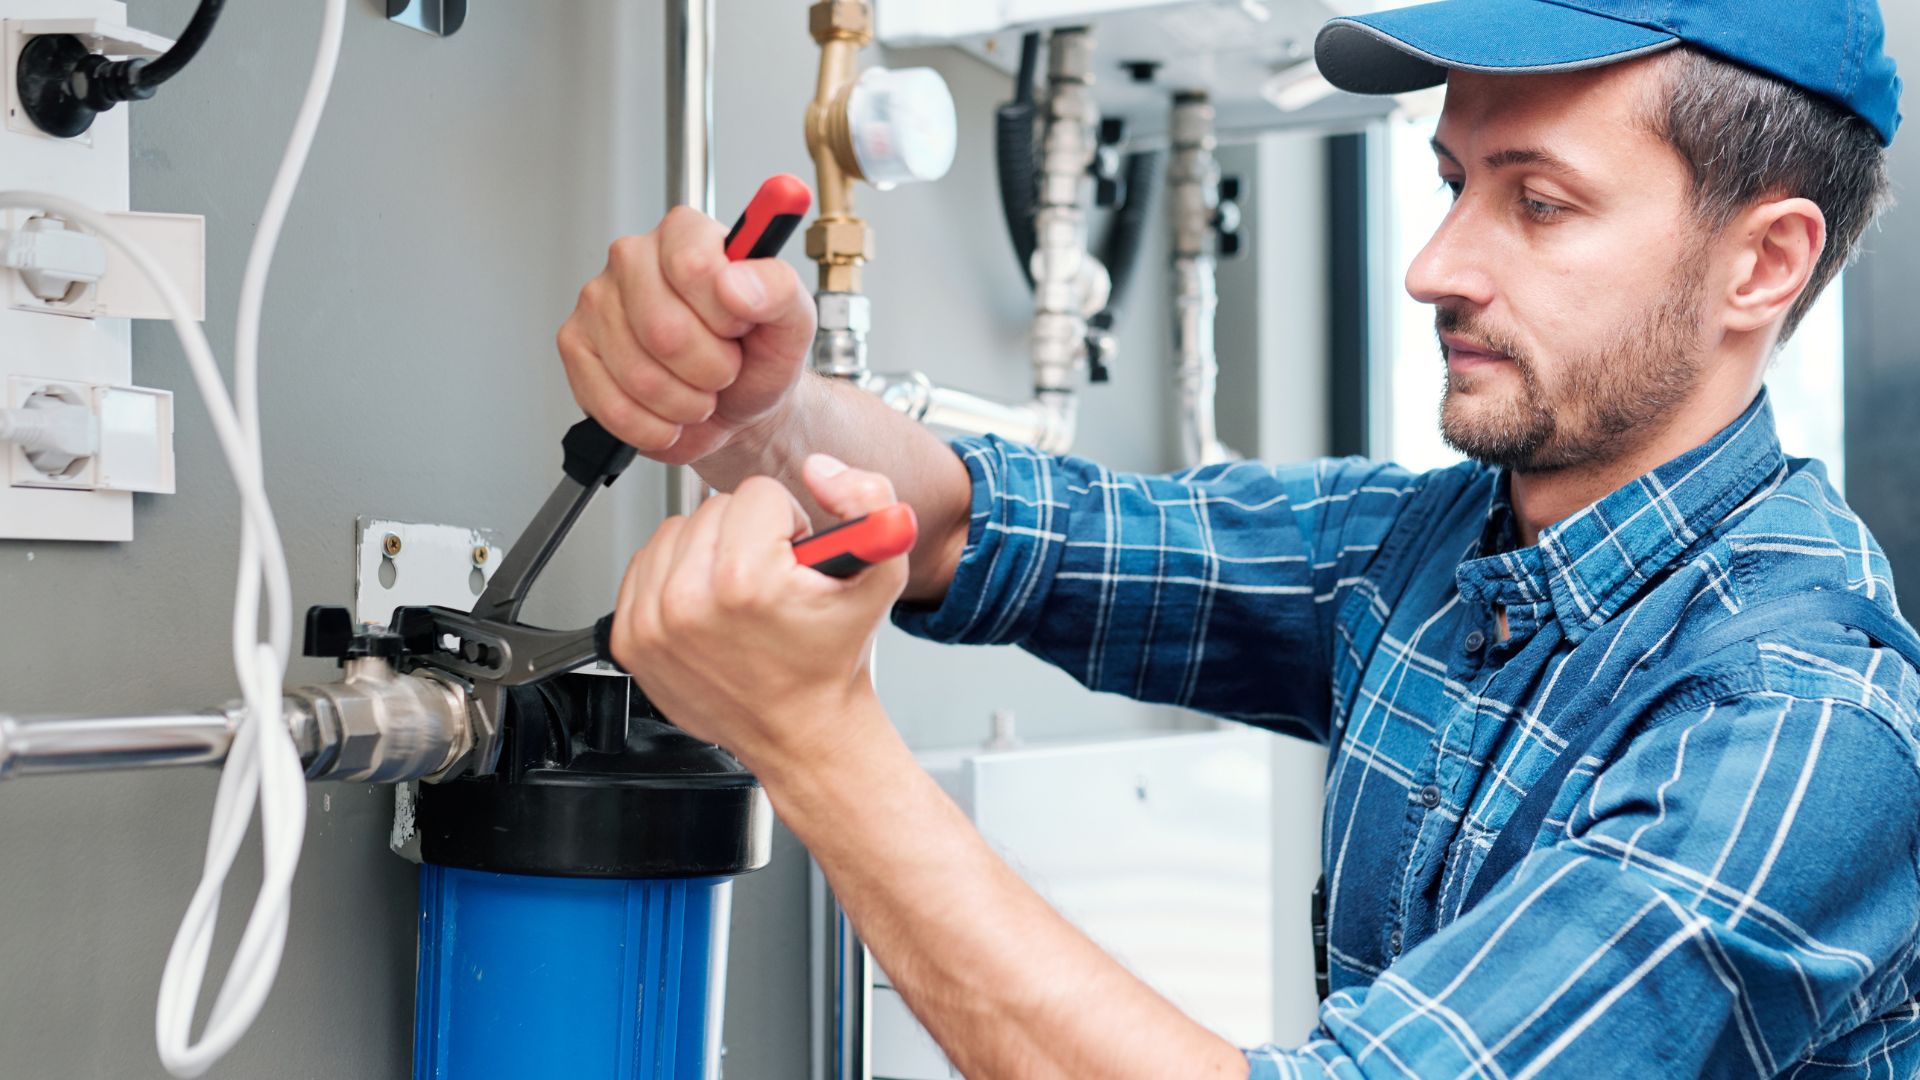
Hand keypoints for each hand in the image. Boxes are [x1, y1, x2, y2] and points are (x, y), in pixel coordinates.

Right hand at [556, 207, 815, 465]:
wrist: (738, 406)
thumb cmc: (759, 356)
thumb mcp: (792, 322)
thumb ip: (778, 289)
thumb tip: (735, 282)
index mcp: (685, 233)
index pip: (692, 267)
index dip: (725, 316)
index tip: (740, 327)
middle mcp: (632, 257)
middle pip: (663, 330)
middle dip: (709, 369)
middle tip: (724, 369)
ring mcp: (596, 302)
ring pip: (639, 375)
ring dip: (685, 403)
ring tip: (700, 391)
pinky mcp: (575, 348)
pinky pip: (612, 406)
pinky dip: (654, 426)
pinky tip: (670, 413)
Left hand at [608, 455, 908, 774]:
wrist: (803, 731)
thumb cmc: (833, 659)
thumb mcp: (883, 573)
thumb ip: (869, 499)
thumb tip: (819, 469)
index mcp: (745, 581)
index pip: (757, 494)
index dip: (787, 523)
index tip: (793, 562)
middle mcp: (689, 601)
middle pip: (713, 508)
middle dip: (748, 535)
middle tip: (771, 580)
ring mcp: (653, 623)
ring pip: (675, 530)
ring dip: (708, 551)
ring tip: (739, 594)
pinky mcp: (630, 638)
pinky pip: (644, 566)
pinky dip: (675, 577)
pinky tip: (708, 606)